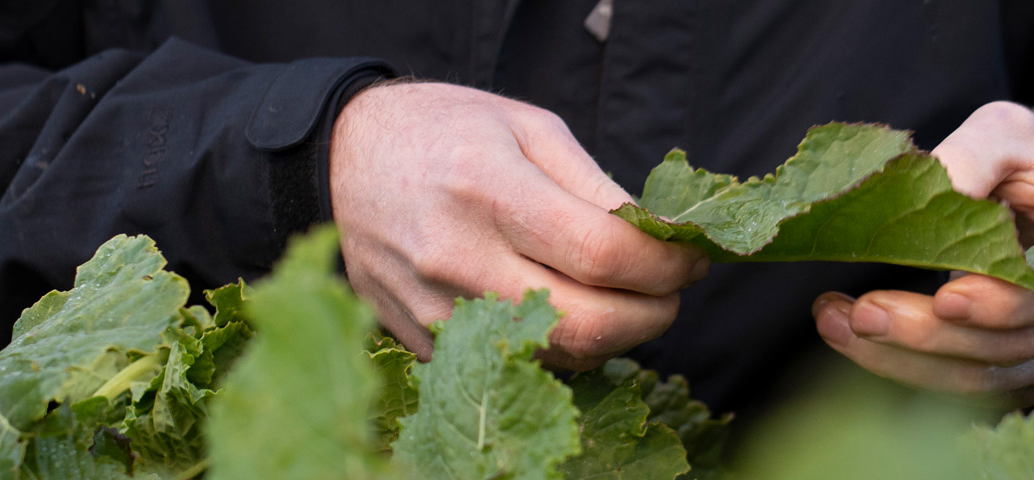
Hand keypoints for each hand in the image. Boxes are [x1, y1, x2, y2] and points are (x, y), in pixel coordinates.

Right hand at [330, 82, 707, 369]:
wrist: (342, 161)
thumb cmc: (443, 131)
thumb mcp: (526, 126)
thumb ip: (595, 186)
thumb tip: (662, 241)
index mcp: (488, 190)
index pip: (604, 254)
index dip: (666, 266)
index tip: (690, 257)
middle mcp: (457, 257)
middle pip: (589, 325)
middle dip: (653, 315)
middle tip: (669, 290)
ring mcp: (436, 308)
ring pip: (558, 357)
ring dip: (612, 336)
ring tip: (619, 296)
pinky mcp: (423, 340)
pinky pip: (516, 364)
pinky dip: (559, 347)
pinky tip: (564, 307)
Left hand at [812, 101, 1033, 405]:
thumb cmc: (1028, 159)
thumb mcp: (1004, 130)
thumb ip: (971, 153)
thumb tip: (932, 189)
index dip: (1006, 304)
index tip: (942, 298)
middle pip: (1021, 343)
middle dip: (932, 336)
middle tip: (858, 313)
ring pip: (994, 375)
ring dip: (908, 360)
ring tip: (836, 323)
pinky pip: (980, 390)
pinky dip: (915, 372)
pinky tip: (860, 344)